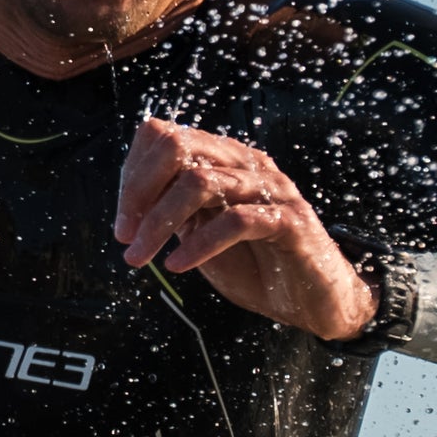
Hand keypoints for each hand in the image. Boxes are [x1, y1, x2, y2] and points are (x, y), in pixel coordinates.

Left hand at [112, 117, 374, 341]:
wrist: (314, 301)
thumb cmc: (256, 265)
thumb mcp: (201, 232)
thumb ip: (173, 210)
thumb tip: (128, 203)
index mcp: (224, 159)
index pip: (165, 135)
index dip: (133, 174)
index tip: (123, 221)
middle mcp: (247, 163)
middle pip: (178, 146)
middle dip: (139, 191)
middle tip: (123, 236)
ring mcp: (271, 189)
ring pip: (201, 182)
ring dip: (160, 222)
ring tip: (141, 256)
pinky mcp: (290, 222)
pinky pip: (236, 221)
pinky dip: (199, 243)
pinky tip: (178, 265)